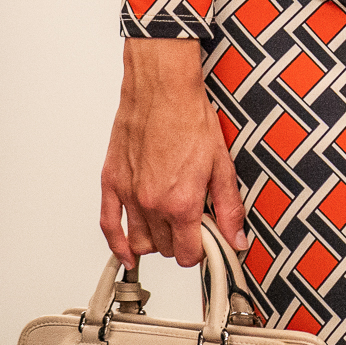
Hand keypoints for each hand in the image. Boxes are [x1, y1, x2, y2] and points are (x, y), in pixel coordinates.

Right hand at [100, 37, 246, 267]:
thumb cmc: (191, 118)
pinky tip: (127, 256)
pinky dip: (117, 246)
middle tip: (191, 222)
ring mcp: (129, 195)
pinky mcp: (112, 182)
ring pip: (140, 242)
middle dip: (180, 242)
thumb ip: (229, 208)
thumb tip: (236, 241)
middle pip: (164, 249)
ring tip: (169, 225)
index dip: (200, 250)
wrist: (162, 88)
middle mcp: (152, 204)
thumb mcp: (221, 164)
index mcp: (181, 202)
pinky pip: (109, 226)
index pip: (188, 254)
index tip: (206, 239)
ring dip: (155, 241)